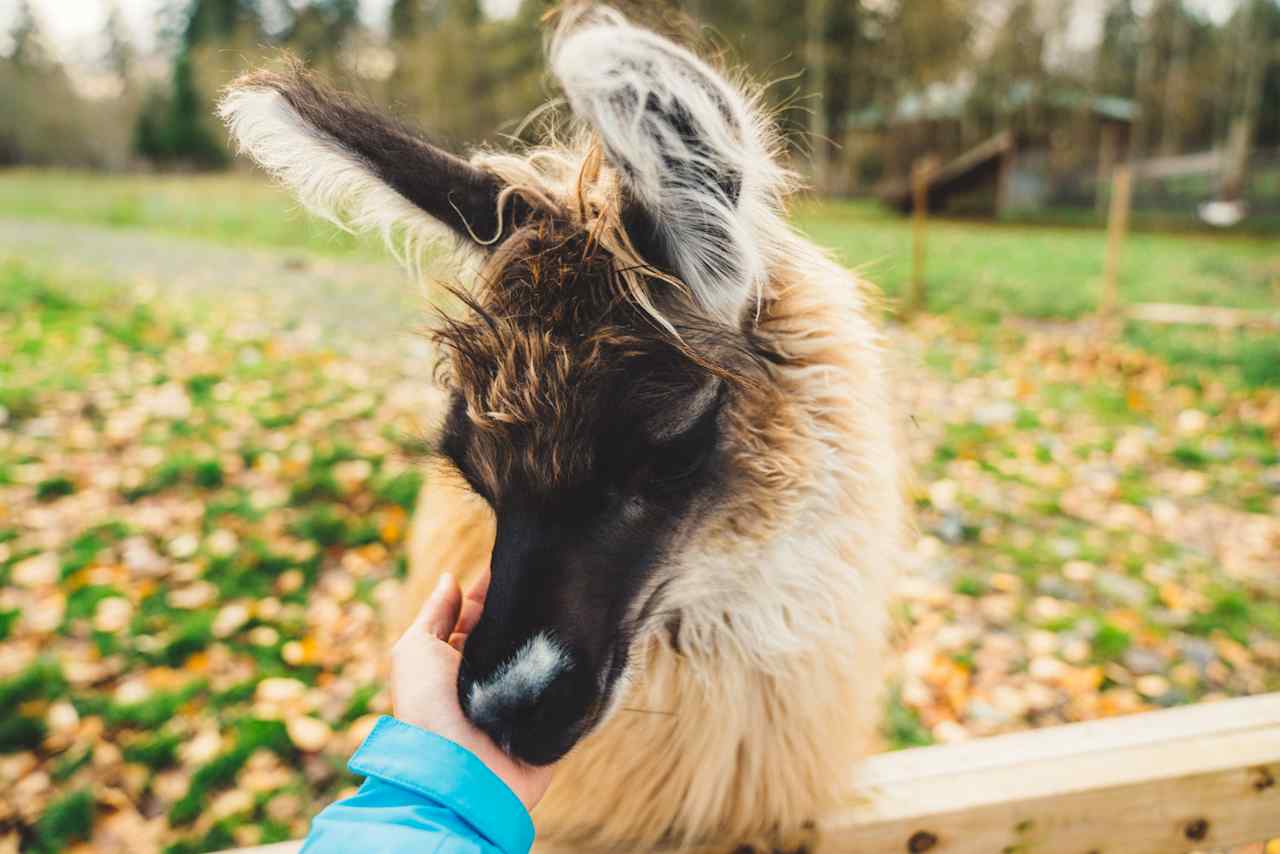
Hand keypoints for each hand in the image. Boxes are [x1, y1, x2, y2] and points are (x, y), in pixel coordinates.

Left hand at [390, 571, 554, 810]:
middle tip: (550, 568)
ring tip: (573, 592)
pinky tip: (590, 631)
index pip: (480, 614)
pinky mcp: (550, 720)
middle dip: (527, 602)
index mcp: (458, 660)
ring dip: (554, 629)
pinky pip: (569, 686)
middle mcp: (490, 677)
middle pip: (512, 629)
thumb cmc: (427, 710)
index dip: (493, 586)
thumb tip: (451, 578)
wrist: (457, 772)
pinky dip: (577, 664)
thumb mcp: (415, 651)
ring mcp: (522, 699)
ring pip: (543, 654)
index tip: (514, 556)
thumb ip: (435, 614)